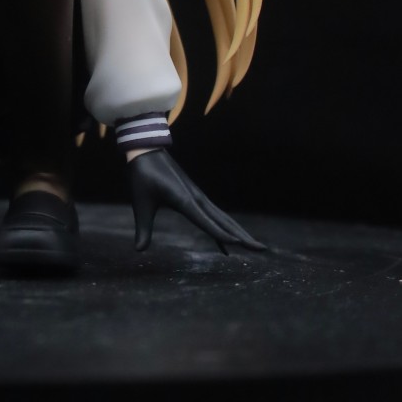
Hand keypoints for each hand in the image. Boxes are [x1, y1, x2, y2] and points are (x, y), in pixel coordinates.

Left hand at [126, 149, 264, 253]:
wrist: (146, 150)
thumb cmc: (142, 175)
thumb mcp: (141, 202)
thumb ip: (143, 228)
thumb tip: (138, 250)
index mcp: (184, 200)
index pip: (206, 222)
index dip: (221, 235)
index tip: (239, 244)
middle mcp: (196, 198)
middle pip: (224, 221)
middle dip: (244, 236)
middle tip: (263, 250)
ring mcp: (198, 197)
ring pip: (223, 218)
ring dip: (239, 232)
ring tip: (255, 247)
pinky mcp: (194, 197)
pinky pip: (213, 217)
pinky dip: (222, 231)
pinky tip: (227, 246)